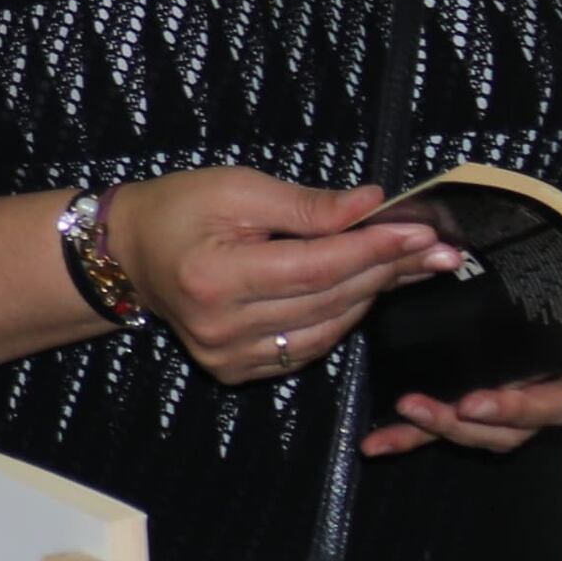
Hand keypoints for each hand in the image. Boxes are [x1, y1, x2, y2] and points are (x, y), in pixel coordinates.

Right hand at [105, 171, 461, 389]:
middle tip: (434, 249)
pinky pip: (305, 350)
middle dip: (386, 270)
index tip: (422, 232)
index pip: (316, 267)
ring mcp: (226, 357)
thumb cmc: (179, 210)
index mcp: (214, 277)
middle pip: (328, 300)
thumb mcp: (238, 189)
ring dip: (371, 297)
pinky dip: (339, 320)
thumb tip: (372, 206)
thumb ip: (307, 206)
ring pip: (326, 331)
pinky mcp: (234, 371)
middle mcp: (220, 327)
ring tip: (406, 266)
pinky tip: (360, 293)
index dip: (374, 249)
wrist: (126, 255)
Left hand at [362, 195, 561, 456]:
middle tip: (417, 407)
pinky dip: (413, 434)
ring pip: (476, 429)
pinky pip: (447, 418)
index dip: (518, 408)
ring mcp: (510, 393)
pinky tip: (377, 442)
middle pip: (508, 427)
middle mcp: (546, 387)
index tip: (476, 402)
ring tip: (397, 417)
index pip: (555, 401)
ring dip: (434, 430)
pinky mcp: (475, 388)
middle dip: (461, 424)